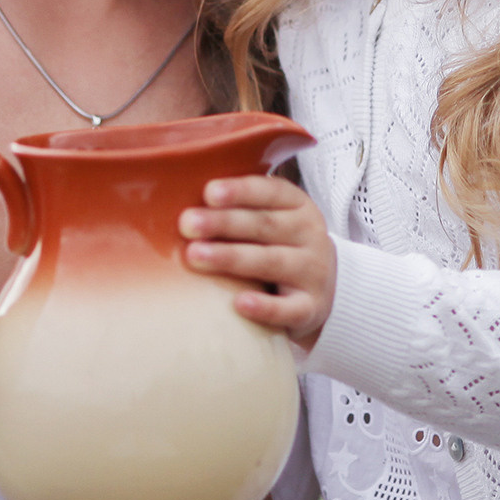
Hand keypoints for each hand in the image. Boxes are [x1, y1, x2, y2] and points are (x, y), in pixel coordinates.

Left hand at [180, 175, 336, 346]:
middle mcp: (309, 235)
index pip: (270, 191)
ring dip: (232, 258)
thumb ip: (237, 206)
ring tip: (196, 256)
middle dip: (224, 223)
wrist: (324, 288)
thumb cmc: (278, 245)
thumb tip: (176, 194)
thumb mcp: (270, 218)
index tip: (208, 192)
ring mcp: (313, 272)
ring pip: (271, 262)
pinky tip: (238, 303)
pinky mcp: (311, 307)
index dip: (239, 191)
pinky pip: (288, 309)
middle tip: (187, 223)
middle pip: (265, 225)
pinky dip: (265, 307)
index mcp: (297, 205)